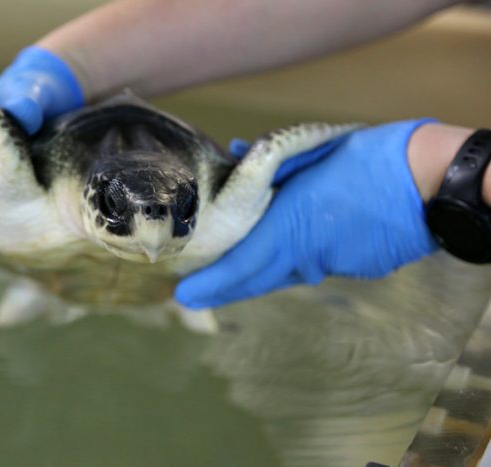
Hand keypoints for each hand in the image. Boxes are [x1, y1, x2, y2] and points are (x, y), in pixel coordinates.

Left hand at [175, 119, 438, 308]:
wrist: (427, 181)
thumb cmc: (366, 160)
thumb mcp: (312, 152)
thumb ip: (271, 160)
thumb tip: (241, 151)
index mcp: (290, 227)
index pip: (241, 264)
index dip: (212, 284)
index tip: (184, 296)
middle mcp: (305, 255)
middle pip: (258, 279)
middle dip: (226, 289)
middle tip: (196, 295)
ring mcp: (331, 265)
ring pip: (286, 274)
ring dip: (259, 274)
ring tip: (230, 275)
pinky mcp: (355, 268)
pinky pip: (313, 267)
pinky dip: (295, 262)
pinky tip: (289, 251)